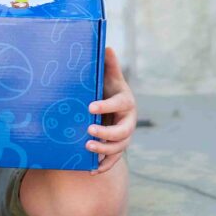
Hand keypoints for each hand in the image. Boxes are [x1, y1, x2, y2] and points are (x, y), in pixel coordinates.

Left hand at [86, 47, 136, 174]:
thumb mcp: (109, 78)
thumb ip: (109, 65)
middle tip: (89, 130)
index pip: (119, 104)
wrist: (112, 109)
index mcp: (126, 102)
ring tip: (87, 147)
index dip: (106, 106)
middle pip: (123, 131)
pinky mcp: (117, 148)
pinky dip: (104, 166)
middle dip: (107, 133)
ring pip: (119, 147)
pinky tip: (91, 169)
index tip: (90, 107)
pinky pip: (114, 160)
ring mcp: (124, 137)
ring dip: (104, 150)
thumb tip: (107, 45)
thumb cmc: (108, 90)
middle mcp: (128, 121)